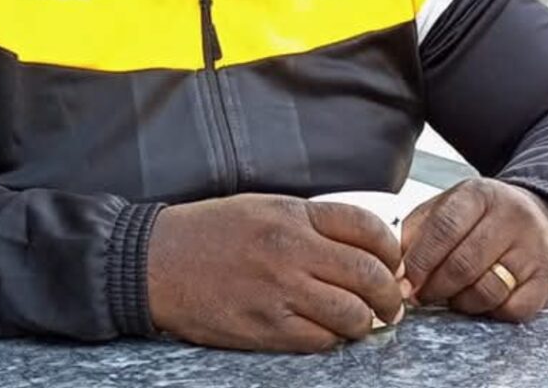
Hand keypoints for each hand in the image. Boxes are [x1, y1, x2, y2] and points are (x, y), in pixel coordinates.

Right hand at [147, 194, 407, 352]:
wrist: (155, 261)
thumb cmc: (208, 232)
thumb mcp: (263, 208)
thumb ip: (310, 223)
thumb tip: (360, 245)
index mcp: (292, 215)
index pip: (366, 227)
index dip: (390, 248)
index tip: (392, 261)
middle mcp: (291, 250)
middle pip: (369, 274)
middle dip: (390, 294)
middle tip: (390, 301)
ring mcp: (279, 291)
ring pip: (352, 315)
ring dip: (365, 321)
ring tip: (361, 320)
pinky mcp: (265, 327)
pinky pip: (321, 341)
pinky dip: (332, 339)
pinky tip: (325, 330)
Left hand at [401, 179, 547, 321]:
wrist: (544, 216)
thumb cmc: (484, 216)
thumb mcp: (449, 206)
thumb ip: (418, 229)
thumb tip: (396, 267)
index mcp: (479, 194)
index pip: (444, 229)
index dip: (419, 260)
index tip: (402, 281)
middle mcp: (512, 217)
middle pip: (463, 264)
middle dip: (434, 287)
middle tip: (420, 295)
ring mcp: (534, 248)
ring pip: (487, 291)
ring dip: (460, 302)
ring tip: (451, 295)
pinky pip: (513, 310)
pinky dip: (491, 312)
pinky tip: (482, 299)